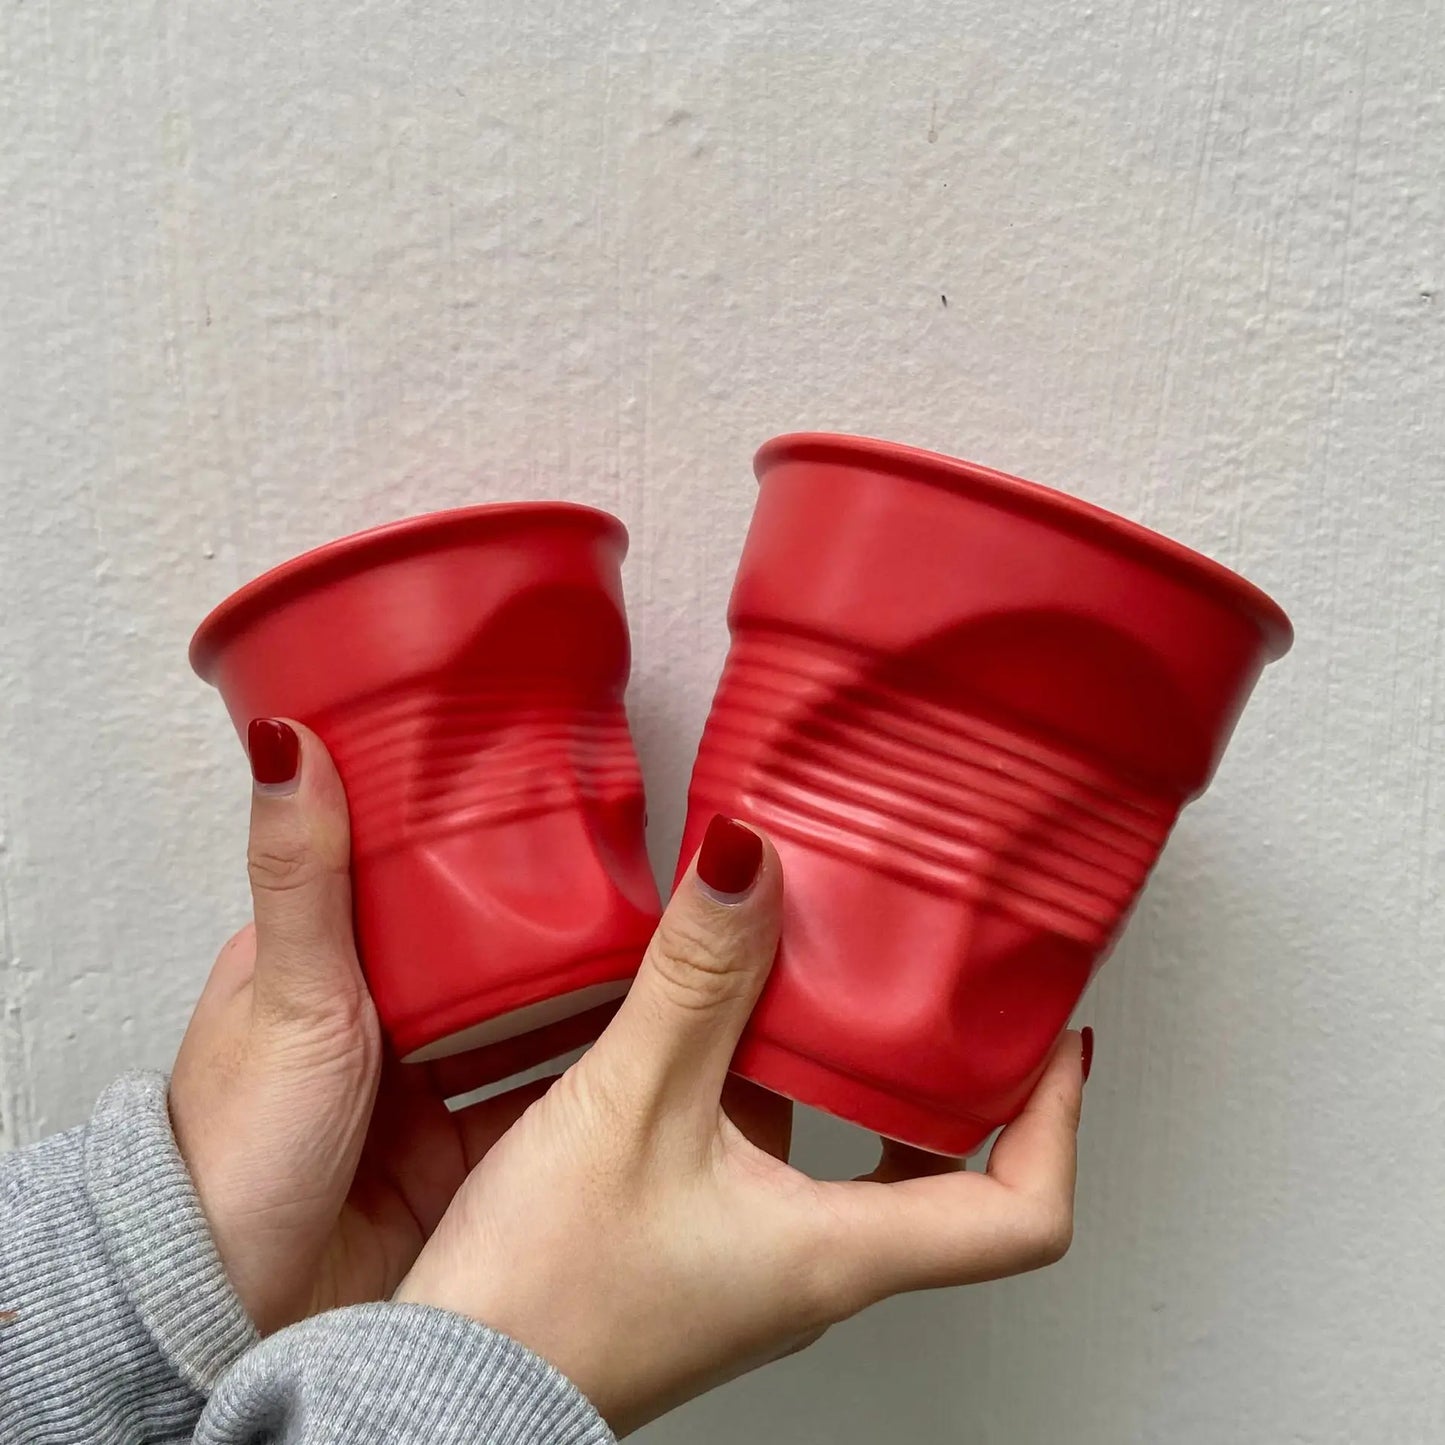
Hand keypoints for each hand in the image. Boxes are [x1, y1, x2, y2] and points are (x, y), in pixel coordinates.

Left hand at [170, 719, 610, 1333]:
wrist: (235, 1307)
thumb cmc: (237, 1148)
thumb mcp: (291, 991)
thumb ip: (305, 873)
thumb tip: (289, 738)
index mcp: (329, 959)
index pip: (414, 873)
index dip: (478, 839)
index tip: (552, 802)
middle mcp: (382, 1016)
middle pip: (484, 948)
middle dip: (553, 922)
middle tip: (638, 886)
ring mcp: (425, 1086)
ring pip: (523, 1022)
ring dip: (581, 1000)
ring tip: (663, 958)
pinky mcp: (461, 1150)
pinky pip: (541, 1096)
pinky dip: (586, 1076)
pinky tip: (643, 1050)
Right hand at [397, 817, 1085, 1435]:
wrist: (440, 1391)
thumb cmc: (540, 1299)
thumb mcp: (629, 1107)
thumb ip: (693, 981)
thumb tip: (749, 866)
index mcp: (834, 1252)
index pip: (1019, 1214)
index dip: (1059, 1118)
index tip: (1057, 1035)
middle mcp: (810, 1265)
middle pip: (939, 1173)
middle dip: (952, 1073)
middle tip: (946, 985)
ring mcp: (753, 1257)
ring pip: (840, 1152)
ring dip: (846, 1064)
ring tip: (827, 970)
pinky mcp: (696, 1241)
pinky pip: (764, 1152)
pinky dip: (765, 1080)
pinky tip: (713, 1020)